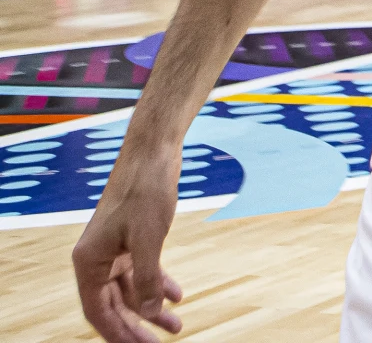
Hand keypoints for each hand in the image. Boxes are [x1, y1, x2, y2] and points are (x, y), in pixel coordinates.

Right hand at [72, 144, 184, 339]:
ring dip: (151, 307)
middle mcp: (95, 259)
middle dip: (136, 326)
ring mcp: (113, 249)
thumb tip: (147, 313)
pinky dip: (158, 284)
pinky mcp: (131, 239)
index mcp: (88, 262)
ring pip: (130, 290)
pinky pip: (142, 271)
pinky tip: (177, 296)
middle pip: (113, 305)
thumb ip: (146, 278)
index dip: (118, 333)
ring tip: (176, 326)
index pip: (97, 311)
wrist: (153, 153)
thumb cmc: (145, 190)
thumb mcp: (148, 239)